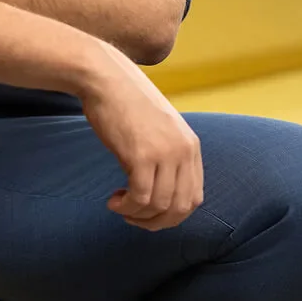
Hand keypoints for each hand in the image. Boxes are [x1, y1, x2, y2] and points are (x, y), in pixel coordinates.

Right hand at [80, 47, 203, 230]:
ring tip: (120, 206)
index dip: (172, 215)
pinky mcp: (141, 155)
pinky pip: (140, 198)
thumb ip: (169, 155)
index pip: (195, 198)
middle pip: (180, 208)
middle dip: (157, 222)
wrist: (106, 78)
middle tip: (133, 217)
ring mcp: (164, 153)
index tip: (150, 212)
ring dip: (137, 215)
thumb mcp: (160, 128)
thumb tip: (164, 195)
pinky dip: (127, 207)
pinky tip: (113, 201)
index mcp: (191, 145)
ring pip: (159, 206)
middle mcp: (183, 150)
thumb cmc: (127, 103)